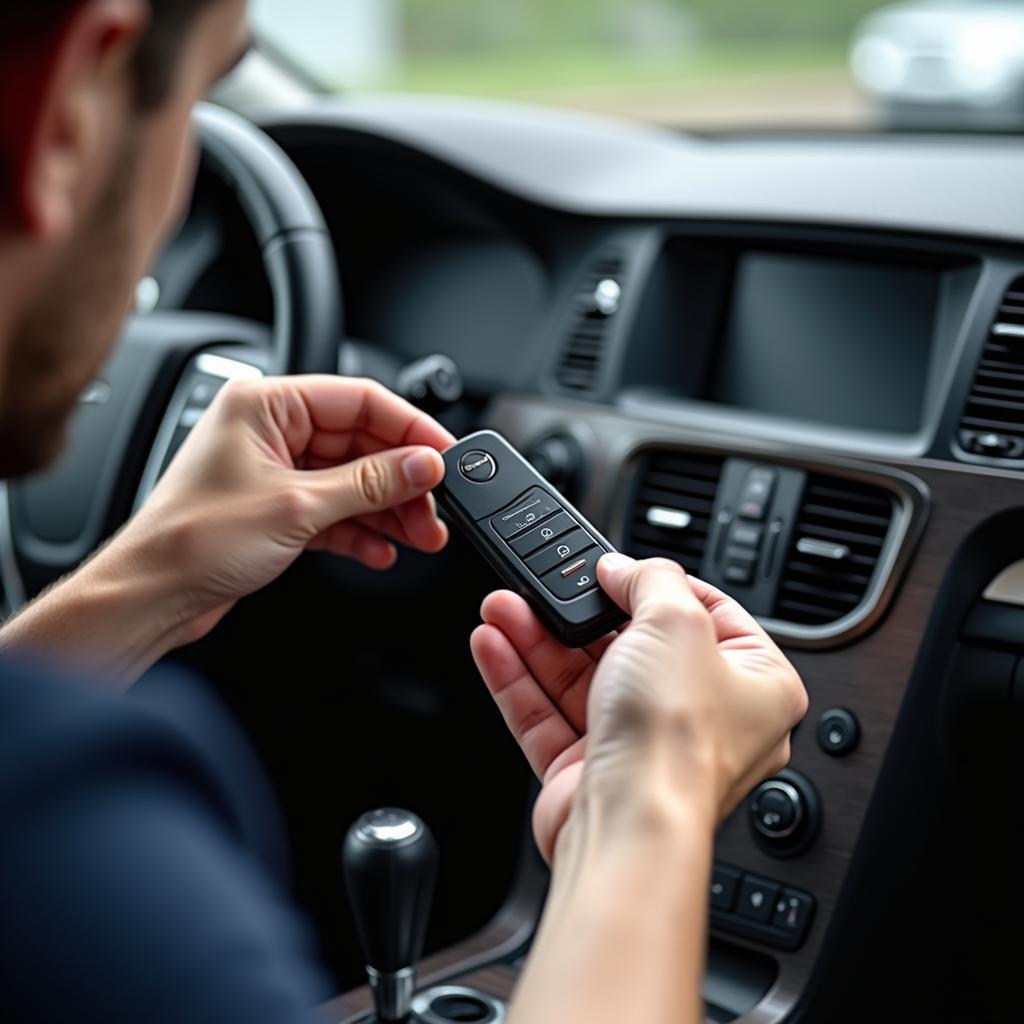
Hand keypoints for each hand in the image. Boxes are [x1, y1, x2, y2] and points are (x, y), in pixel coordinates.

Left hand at [123, 374, 454, 642]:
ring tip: (421, 534)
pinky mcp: (278, 508)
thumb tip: (422, 464)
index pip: (358, 399)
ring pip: (353, 481)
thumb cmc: (191, 541)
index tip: (444, 454)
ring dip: (389, 509)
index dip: (409, 427)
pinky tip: (382, 549)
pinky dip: (362, 530)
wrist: (151, 597)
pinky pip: (336, 510)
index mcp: (265, 404)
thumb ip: (369, 483)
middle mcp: (271, 431)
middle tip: (434, 507)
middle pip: (361, 444)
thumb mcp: (297, 506)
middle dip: (402, 480)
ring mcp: (275, 470)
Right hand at [470, 555, 807, 862]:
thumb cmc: (678, 744)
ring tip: (503, 608)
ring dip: (538, 640)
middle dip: (578, 614)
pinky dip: (521, 680)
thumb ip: (651, 579)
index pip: (709, 614)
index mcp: (755, 685)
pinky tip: (495, 646)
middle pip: (632, 645)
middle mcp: (704, 720)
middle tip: (545, 586)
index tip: (618, 569)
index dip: (658, 586)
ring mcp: (644, 747)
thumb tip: (624, 569)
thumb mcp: (677, 622)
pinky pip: (550, 715)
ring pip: (583, 679)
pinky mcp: (591, 772)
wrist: (629, 829)